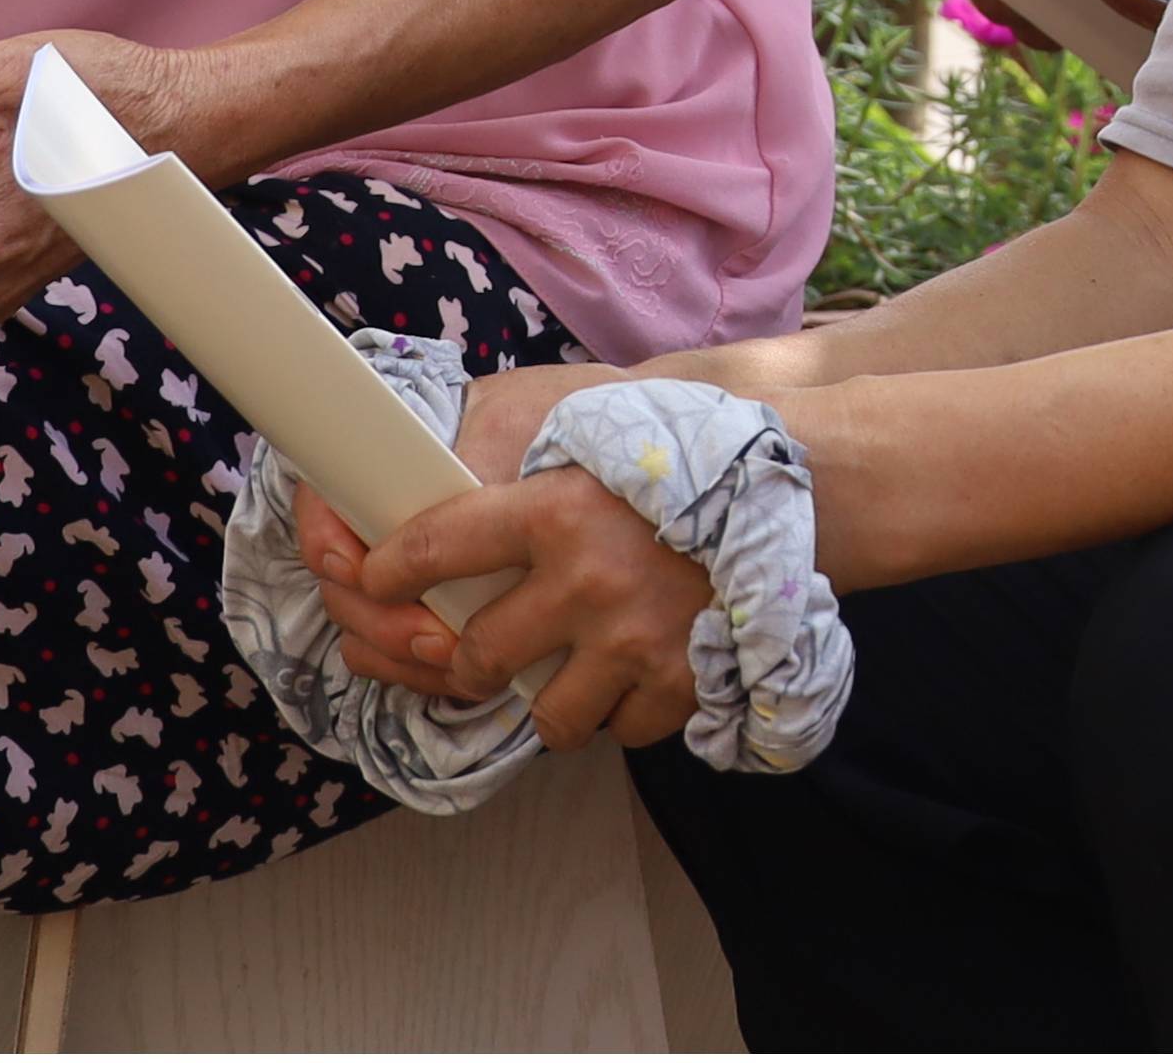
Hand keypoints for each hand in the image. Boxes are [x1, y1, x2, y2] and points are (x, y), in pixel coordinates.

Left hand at [297, 382, 711, 757]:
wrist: (799, 487)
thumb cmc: (679, 459)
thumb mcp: (586, 440)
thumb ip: (509, 471)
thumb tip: (421, 501)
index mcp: (557, 508)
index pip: (434, 548)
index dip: (385, 571)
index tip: (372, 580)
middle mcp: (589, 580)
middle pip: (474, 660)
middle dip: (463, 662)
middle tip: (474, 651)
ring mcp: (636, 642)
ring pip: (544, 719)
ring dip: (545, 700)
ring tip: (562, 668)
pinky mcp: (681, 684)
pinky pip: (617, 731)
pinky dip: (617, 710)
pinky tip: (627, 671)